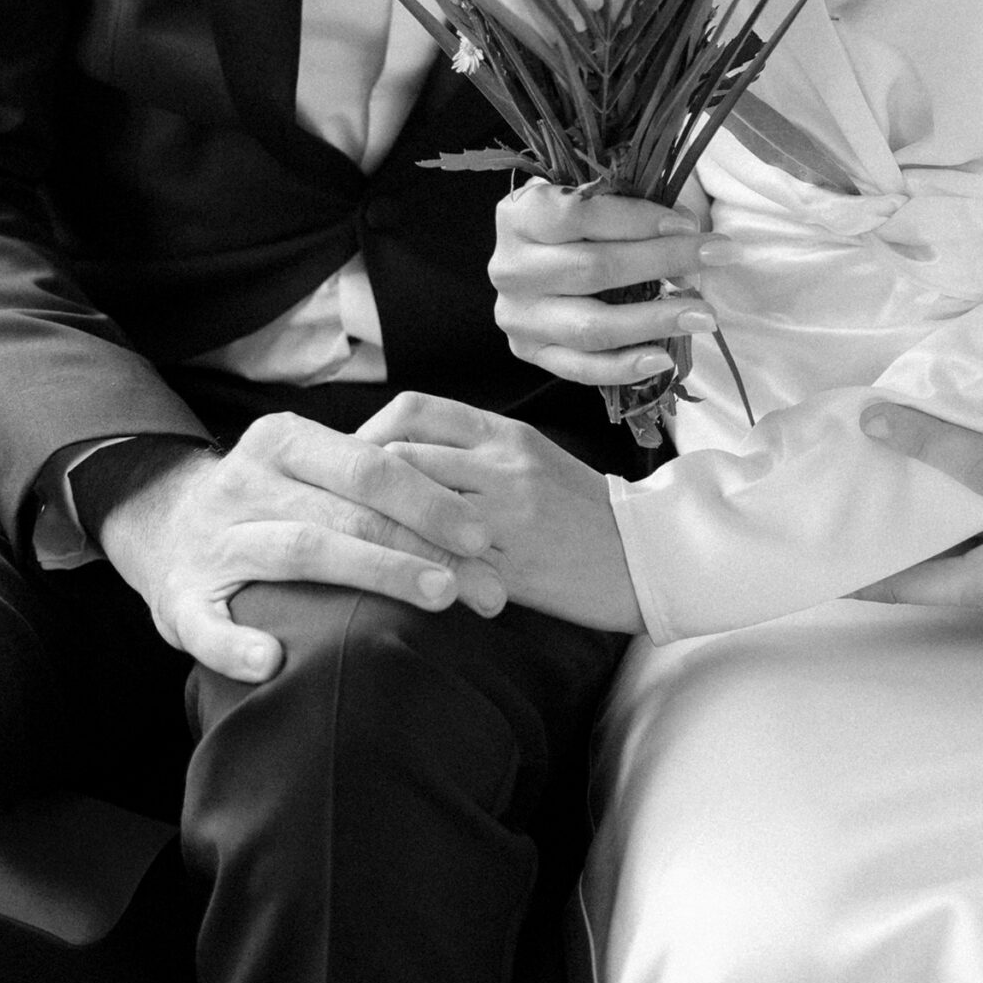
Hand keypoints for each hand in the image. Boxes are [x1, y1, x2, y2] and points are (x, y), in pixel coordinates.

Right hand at [94, 416, 508, 681]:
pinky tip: (272, 661)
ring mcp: (210, 542)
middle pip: (347, 510)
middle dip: (423, 547)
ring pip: (300, 551)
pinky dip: (237, 644)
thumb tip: (470, 523)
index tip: (482, 536)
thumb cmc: (267, 502)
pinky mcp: (179, 600)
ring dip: (373, 575)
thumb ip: (370, 483)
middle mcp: (245, 483)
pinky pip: (207, 624)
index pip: (368, 465)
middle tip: (482, 588)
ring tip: (436, 599)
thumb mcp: (306, 469)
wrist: (158, 522)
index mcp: (282, 442)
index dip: (428, 499)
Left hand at [358, 390, 643, 631]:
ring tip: (354, 539)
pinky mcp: (506, 568)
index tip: (355, 459)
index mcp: (506, 432)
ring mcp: (504, 516)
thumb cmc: (581, 507)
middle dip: (358, 481)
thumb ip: (473, 446)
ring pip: (410, 507)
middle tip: (338, 504)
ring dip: (373, 523)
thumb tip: (400, 448)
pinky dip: (403, 564)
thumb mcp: (532, 456)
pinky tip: (387, 573)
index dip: (371, 431)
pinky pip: (436, 560)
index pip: (415, 409)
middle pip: (399, 455)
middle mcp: (502, 465)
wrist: (643, 555)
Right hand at [491, 178, 714, 390]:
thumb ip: (631, 207)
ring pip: (591, 325)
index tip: (689, 224)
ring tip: (704, 316)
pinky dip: (624, 366)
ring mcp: (517, 315)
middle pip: (593, 269)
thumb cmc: (576, 222)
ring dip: (654, 320)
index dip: (637, 219)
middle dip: (663, 262)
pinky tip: (663, 359)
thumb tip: (688, 234)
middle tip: (716, 258)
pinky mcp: (529, 352)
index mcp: (519, 215)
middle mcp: (510, 266)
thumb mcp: (593, 199)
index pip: (580, 214)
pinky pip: (580, 368)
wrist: (535, 260)